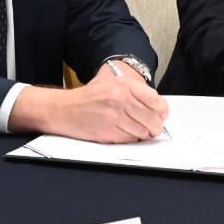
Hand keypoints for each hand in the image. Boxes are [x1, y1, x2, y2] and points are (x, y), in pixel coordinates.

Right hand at [9, 62, 168, 141]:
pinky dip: (129, 139)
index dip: (161, 111)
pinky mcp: (107, 132)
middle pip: (152, 119)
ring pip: (142, 132)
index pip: (155, 100)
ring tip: (132, 129)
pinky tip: (121, 132)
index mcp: (122, 84)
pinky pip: (129, 140)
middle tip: (151, 127)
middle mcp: (119, 98)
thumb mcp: (111, 84)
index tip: (160, 115)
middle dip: (154, 126)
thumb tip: (160, 109)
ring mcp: (113, 116)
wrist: (62, 109)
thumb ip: (135, 93)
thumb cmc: (87, 98)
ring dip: (141, 134)